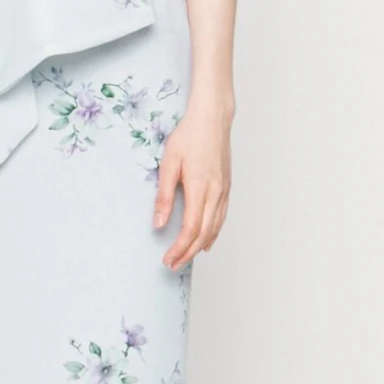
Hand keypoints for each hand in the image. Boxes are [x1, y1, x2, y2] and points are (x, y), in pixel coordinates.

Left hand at [153, 99, 233, 268]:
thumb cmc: (188, 136)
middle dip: (188, 253)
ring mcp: (223, 190)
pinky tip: (206, 241)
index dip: (179, 248)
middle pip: (204, 234)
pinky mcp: (226, 187)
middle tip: (173, 265)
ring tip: (185, 257)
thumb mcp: (168, 163)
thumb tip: (157, 223)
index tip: (168, 259)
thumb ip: (163, 195)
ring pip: (215, 228)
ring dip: (200, 246)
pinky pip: (221, 217)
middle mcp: (215, 193)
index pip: (190, 228)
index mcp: (200, 188)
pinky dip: (213, 233)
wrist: (212, 118)